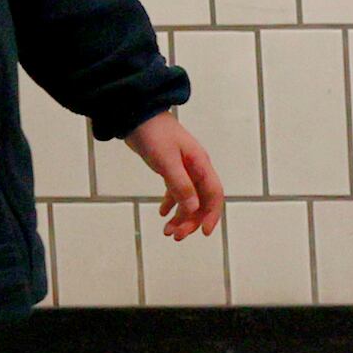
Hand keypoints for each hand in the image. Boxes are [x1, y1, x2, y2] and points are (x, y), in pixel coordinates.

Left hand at [127, 112, 224, 241]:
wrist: (138, 117)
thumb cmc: (154, 135)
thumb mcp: (166, 161)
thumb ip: (180, 185)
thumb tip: (193, 209)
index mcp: (200, 164)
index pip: (214, 194)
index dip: (212, 214)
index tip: (205, 233)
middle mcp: (196, 168)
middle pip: (201, 200)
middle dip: (191, 220)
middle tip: (175, 236)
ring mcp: (184, 169)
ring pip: (189, 198)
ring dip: (181, 216)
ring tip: (167, 231)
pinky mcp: (171, 168)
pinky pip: (176, 191)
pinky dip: (171, 204)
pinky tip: (162, 214)